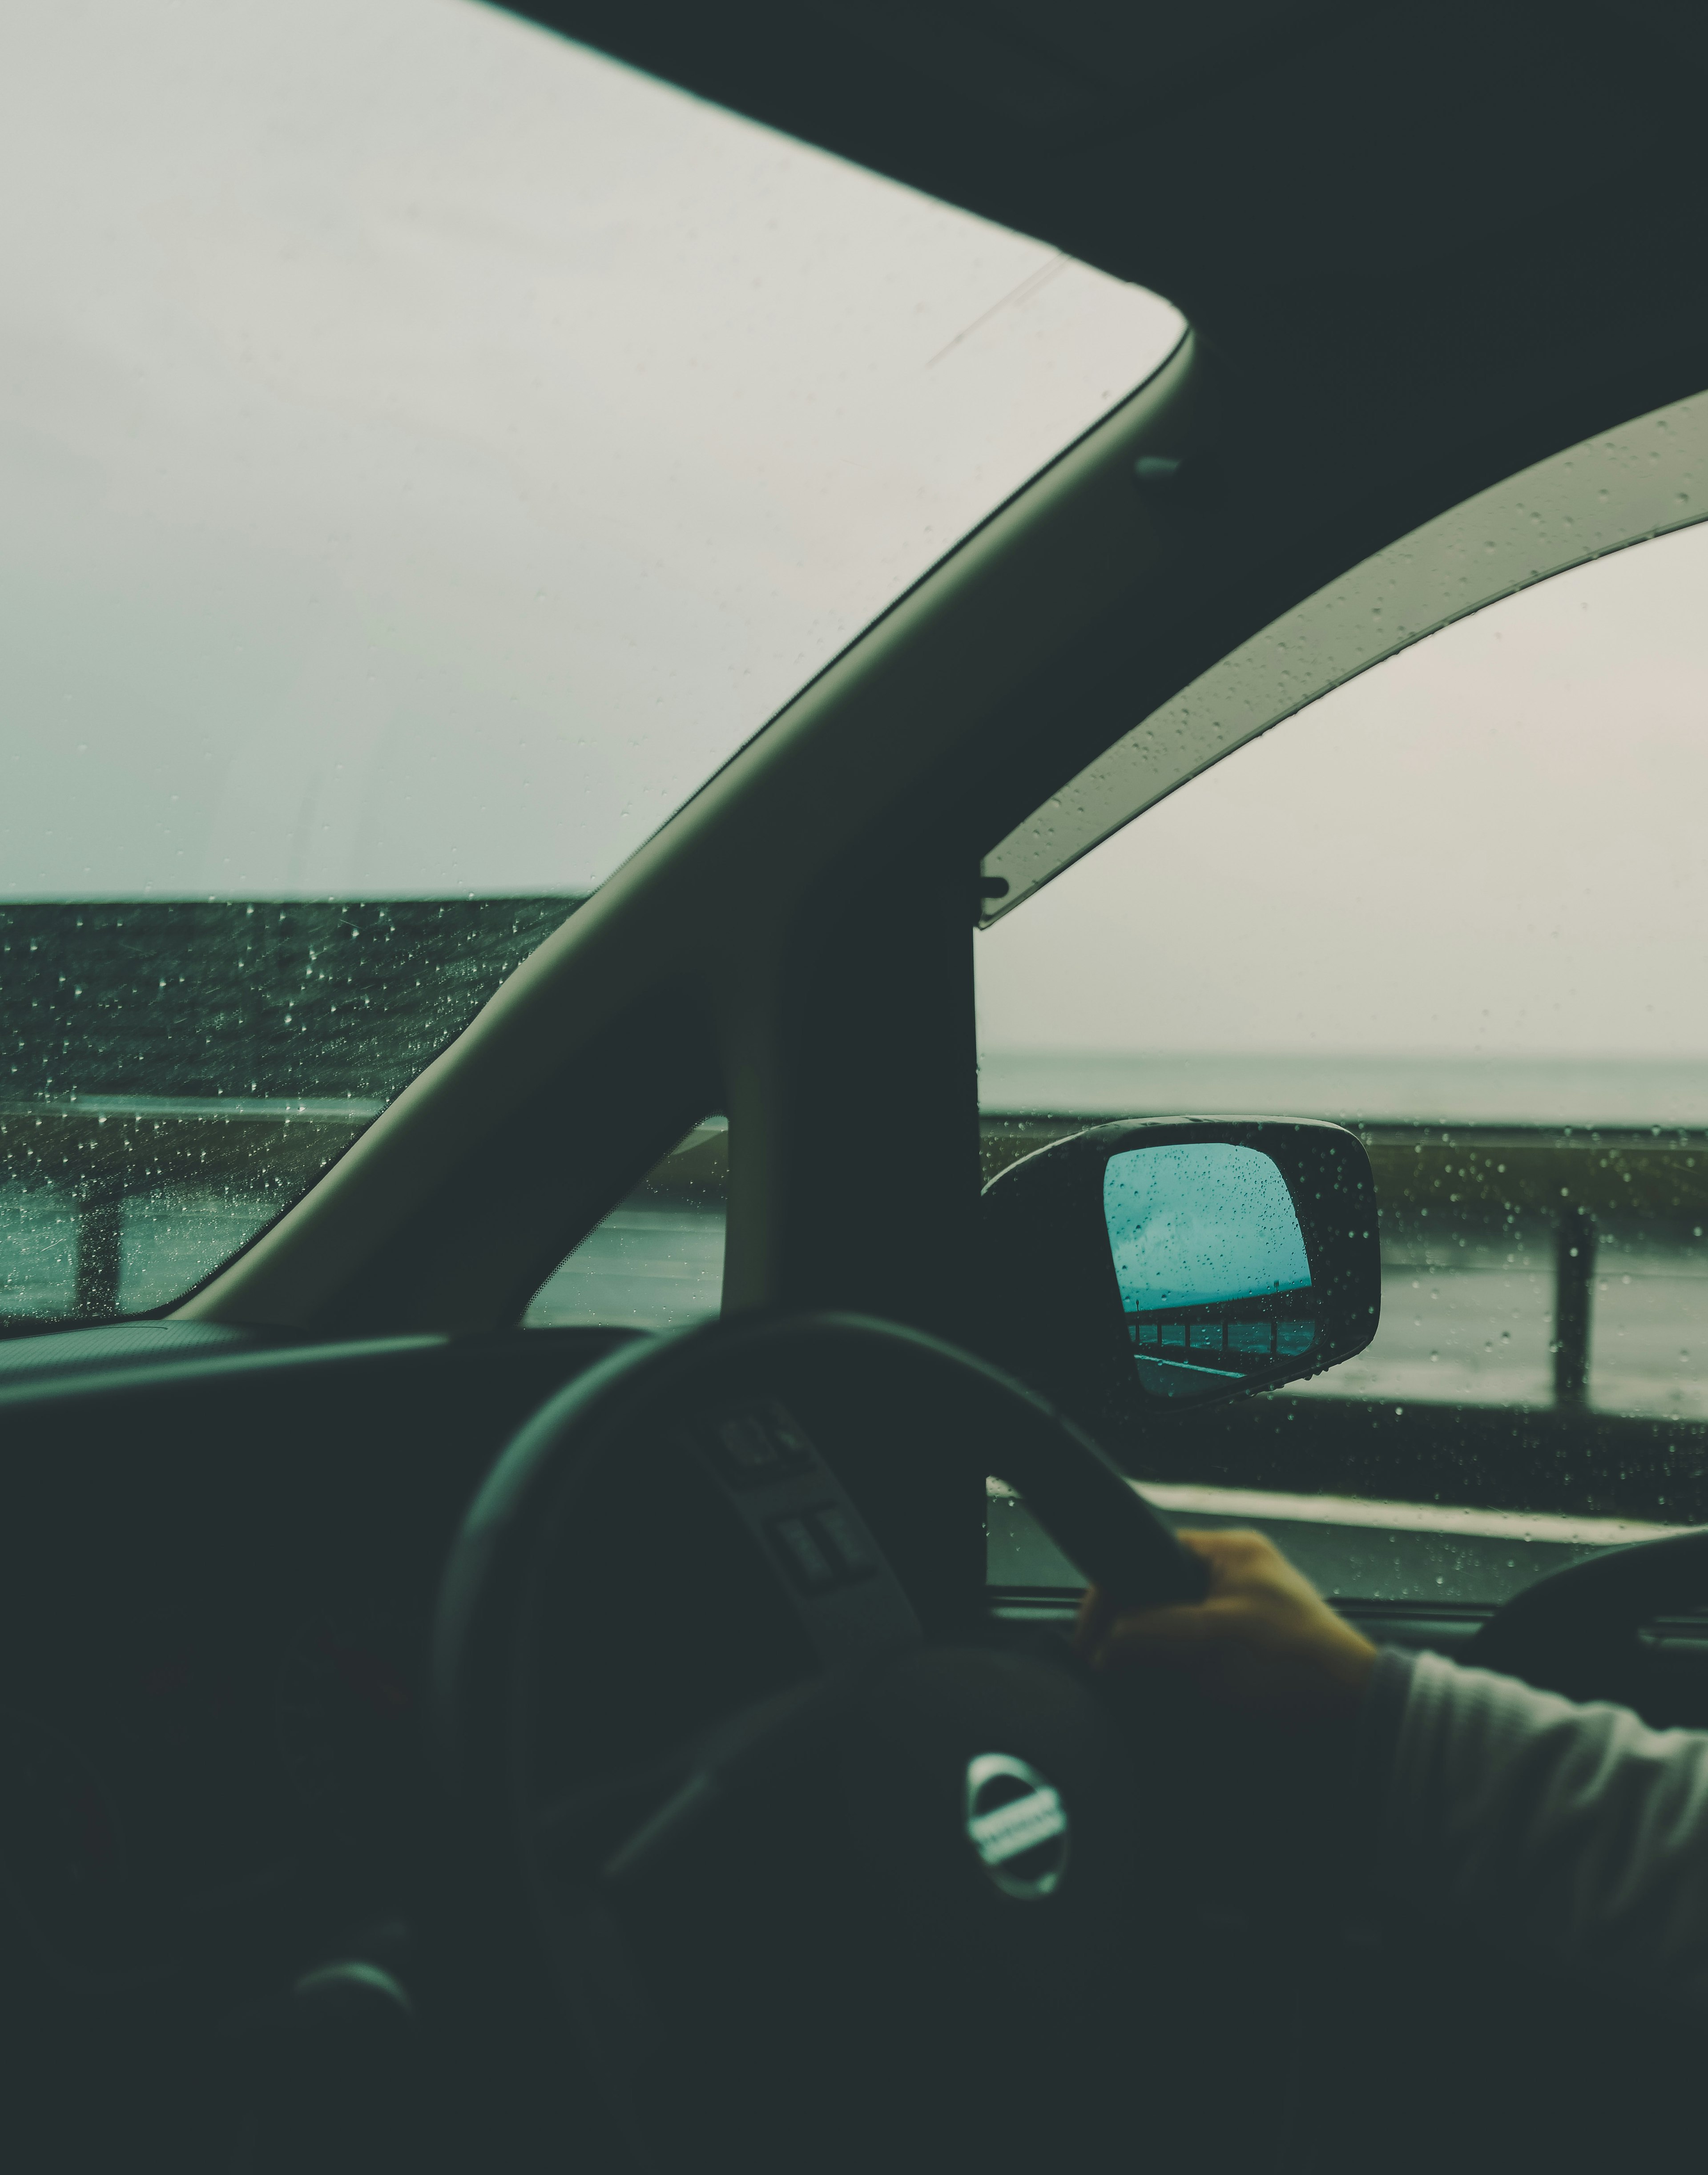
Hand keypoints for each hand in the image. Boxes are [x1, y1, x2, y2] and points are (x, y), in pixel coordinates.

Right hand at [1076, 1529, 1376, 1728]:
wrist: (1359, 1724)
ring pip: (1173, 1638)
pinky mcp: (1248, 1666)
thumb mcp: (1207, 1641)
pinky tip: (1164, 1710)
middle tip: (1107, 1672)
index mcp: (1231, 1553)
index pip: (1148, 1554)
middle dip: (1131, 1636)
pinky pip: (1194, 1670)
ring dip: (1154, 1667)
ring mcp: (1243, 1624)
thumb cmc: (1293, 1667)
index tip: (1090, 1642)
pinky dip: (1177, 1688)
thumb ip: (1143, 1635)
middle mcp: (1236, 1581)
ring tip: (1132, 1695)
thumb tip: (1101, 1652)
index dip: (1112, 1596)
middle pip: (1157, 1598)